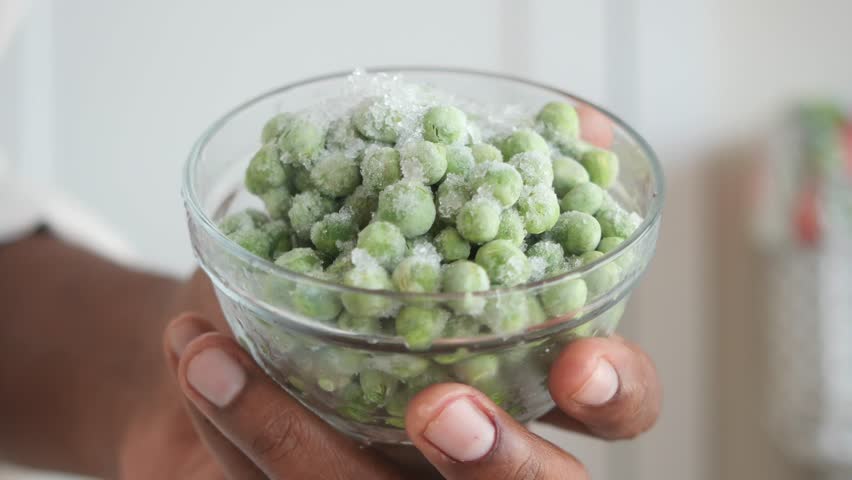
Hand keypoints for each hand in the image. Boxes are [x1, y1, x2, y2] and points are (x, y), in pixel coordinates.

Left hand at [122, 104, 659, 478]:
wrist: (271, 334)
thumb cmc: (376, 275)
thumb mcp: (436, 221)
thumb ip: (503, 189)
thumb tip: (578, 125)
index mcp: (534, 381)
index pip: (616, 408)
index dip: (613, 393)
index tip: (581, 366)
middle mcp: (479, 454)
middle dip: (497, 462)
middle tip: (442, 409)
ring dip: (295, 440)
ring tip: (214, 359)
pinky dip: (233, 420)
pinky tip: (196, 353)